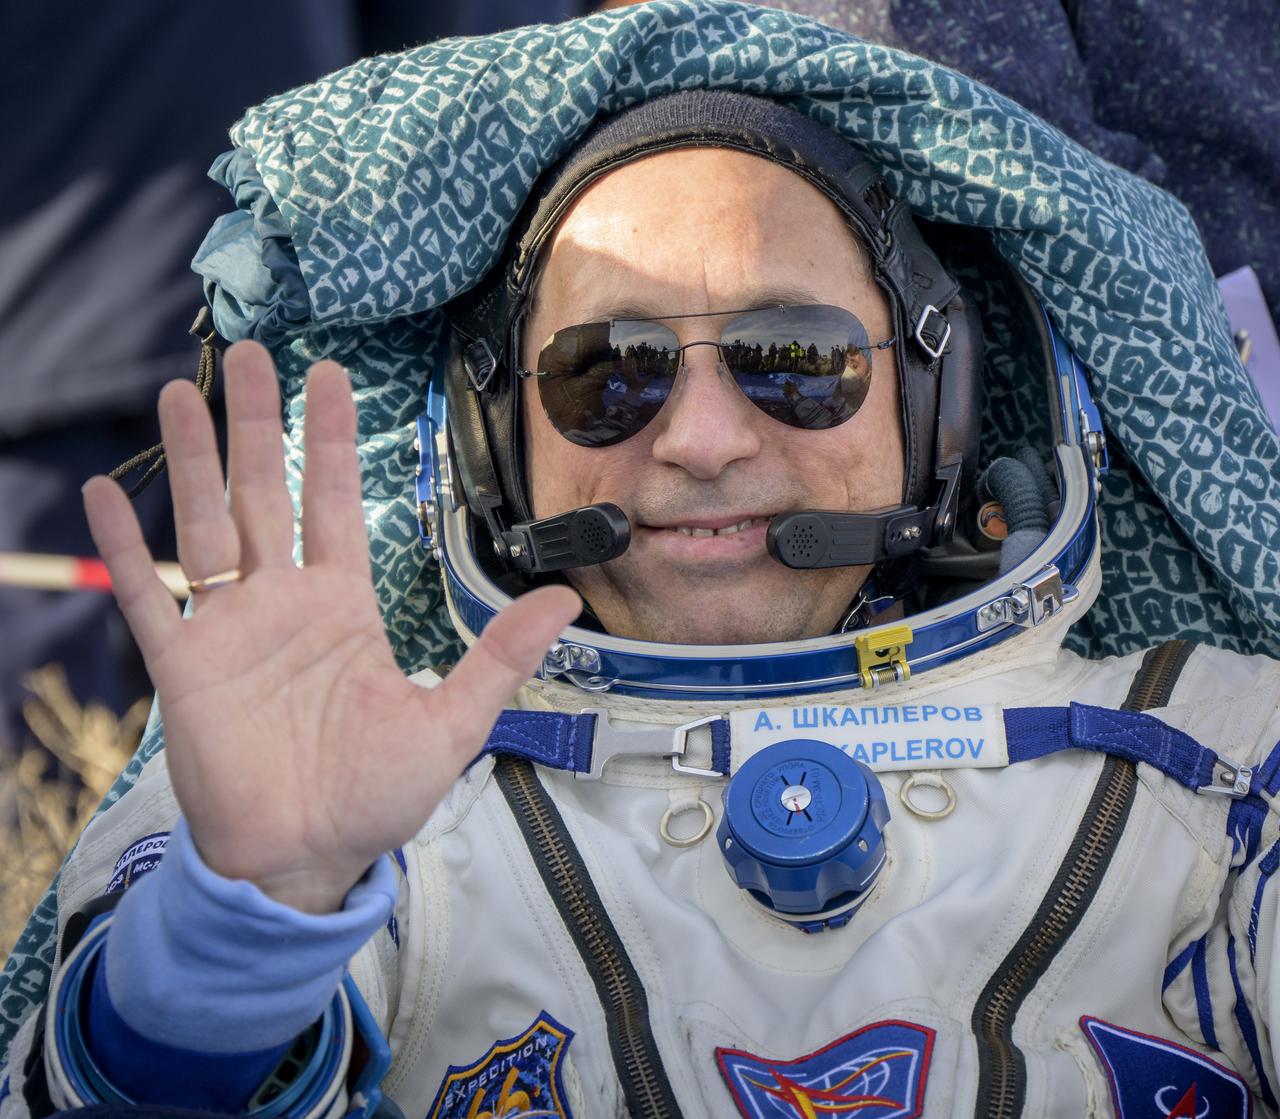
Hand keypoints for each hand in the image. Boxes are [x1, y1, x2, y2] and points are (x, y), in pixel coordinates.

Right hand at [84, 341, 578, 912]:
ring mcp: (228, 631)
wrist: (306, 861)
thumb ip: (501, 655)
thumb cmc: (375, 797)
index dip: (329, 440)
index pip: (333, 503)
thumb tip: (567, 599)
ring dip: (190, 460)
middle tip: (250, 353)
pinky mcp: (183, 668)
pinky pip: (146, 596)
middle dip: (258, 423)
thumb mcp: (453, 721)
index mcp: (344, 608)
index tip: (328, 377)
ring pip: (205, 526)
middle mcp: (283, 605)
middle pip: (265, 493)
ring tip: (179, 393)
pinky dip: (121, 549)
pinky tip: (98, 496)